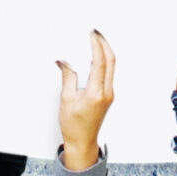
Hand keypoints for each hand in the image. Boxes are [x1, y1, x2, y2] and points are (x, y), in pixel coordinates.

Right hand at [56, 30, 116, 170]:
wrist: (82, 142)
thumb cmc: (73, 125)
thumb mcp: (66, 99)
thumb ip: (68, 77)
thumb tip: (64, 61)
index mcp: (96, 93)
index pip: (100, 63)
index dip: (96, 45)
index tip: (92, 34)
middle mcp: (106, 92)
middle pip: (111, 61)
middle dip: (105, 44)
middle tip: (96, 32)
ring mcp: (109, 94)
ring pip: (112, 67)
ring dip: (105, 52)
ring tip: (96, 40)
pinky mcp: (108, 96)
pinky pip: (109, 74)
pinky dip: (104, 61)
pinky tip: (97, 57)